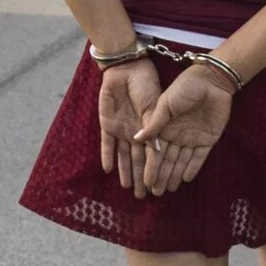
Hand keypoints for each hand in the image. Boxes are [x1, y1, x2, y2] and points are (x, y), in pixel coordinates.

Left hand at [96, 56, 159, 184]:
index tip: (157, 185)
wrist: (127, 69)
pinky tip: (108, 170)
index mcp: (150, 129)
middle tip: (141, 195)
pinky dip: (107, 156)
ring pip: (123, 155)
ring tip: (127, 187)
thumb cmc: (145, 85)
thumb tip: (158, 151)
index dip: (154, 170)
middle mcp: (136, 133)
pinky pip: (106, 144)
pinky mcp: (107, 125)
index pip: (152, 155)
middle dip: (139, 177)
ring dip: (125, 171)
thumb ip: (154, 127)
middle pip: (137, 160)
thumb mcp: (154, 105)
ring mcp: (122, 130)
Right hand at [132, 61, 234, 197]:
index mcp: (164, 127)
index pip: (155, 152)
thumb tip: (136, 139)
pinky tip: (186, 179)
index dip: (151, 167)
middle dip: (161, 176)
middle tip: (155, 193)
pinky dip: (193, 168)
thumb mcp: (164, 104)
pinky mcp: (208, 139)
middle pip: (167, 160)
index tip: (145, 182)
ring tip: (168, 190)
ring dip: (175, 175)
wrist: (210, 80)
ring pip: (182, 161)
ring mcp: (192, 138)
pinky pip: (199, 157)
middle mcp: (176, 135)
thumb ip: (153, 124)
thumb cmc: (184, 88)